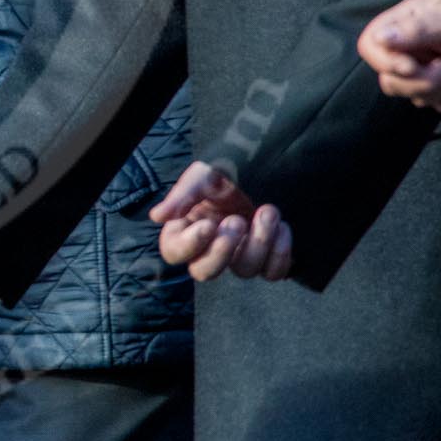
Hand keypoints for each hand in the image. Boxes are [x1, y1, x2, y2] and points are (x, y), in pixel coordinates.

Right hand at [150, 161, 292, 282]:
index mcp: (185, 230)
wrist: (259, 168)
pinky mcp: (265, 260)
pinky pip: (273, 273)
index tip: (209, 224)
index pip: (174, 252)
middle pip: (204, 272)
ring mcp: (237, 257)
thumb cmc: (224, 171)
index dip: (190, 244)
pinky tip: (282, 227)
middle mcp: (208, 249)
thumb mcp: (200, 176)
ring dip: (259, 241)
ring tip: (268, 211)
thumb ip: (180, 197)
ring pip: (244, 271)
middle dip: (223, 250)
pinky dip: (280, 253)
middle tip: (237, 221)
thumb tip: (157, 216)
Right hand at [359, 0, 440, 112]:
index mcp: (407, 20)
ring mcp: (423, 67)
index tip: (412, 66)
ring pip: (411, 95)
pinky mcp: (438, 86)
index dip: (385, 61)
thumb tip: (381, 37)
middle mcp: (410, 44)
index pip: (371, 44)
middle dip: (423, 80)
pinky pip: (433, 104)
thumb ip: (418, 29)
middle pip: (389, 77)